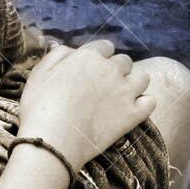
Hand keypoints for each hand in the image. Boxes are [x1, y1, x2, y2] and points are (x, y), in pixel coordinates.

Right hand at [18, 41, 155, 173]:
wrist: (52, 141)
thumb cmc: (39, 107)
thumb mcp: (39, 74)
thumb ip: (57, 55)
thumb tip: (70, 49)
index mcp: (88, 56)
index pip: (105, 47)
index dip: (99, 58)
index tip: (91, 70)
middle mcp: (111, 69)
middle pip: (125, 61)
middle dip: (116, 70)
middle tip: (103, 87)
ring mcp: (125, 92)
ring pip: (143, 78)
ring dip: (134, 84)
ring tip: (121, 97)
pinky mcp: (133, 114)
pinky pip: (150, 101)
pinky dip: (144, 104)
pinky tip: (132, 110)